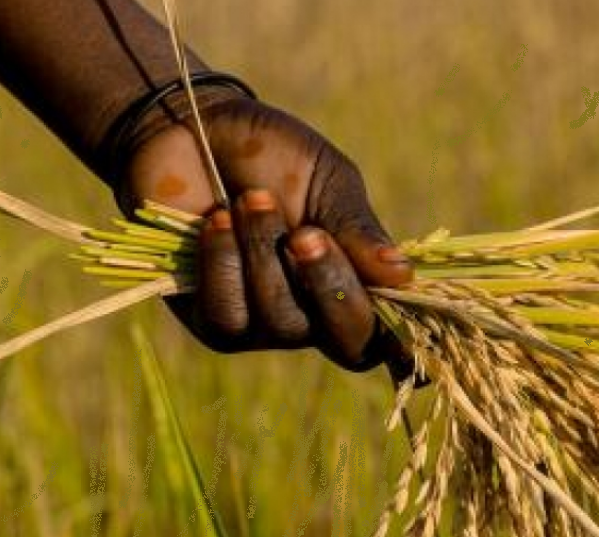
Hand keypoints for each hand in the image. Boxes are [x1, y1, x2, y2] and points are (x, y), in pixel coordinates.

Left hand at [115, 95, 415, 374]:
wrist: (195, 130)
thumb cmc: (274, 156)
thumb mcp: (329, 183)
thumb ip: (358, 232)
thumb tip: (404, 276)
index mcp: (356, 284)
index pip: (388, 335)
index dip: (403, 344)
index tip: (404, 316)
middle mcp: (315, 317)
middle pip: (344, 341)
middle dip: (327, 282)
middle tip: (306, 231)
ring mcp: (264, 326)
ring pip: (281, 323)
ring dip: (265, 257)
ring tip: (253, 199)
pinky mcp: (211, 321)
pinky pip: (228, 315)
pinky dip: (225, 263)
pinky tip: (217, 222)